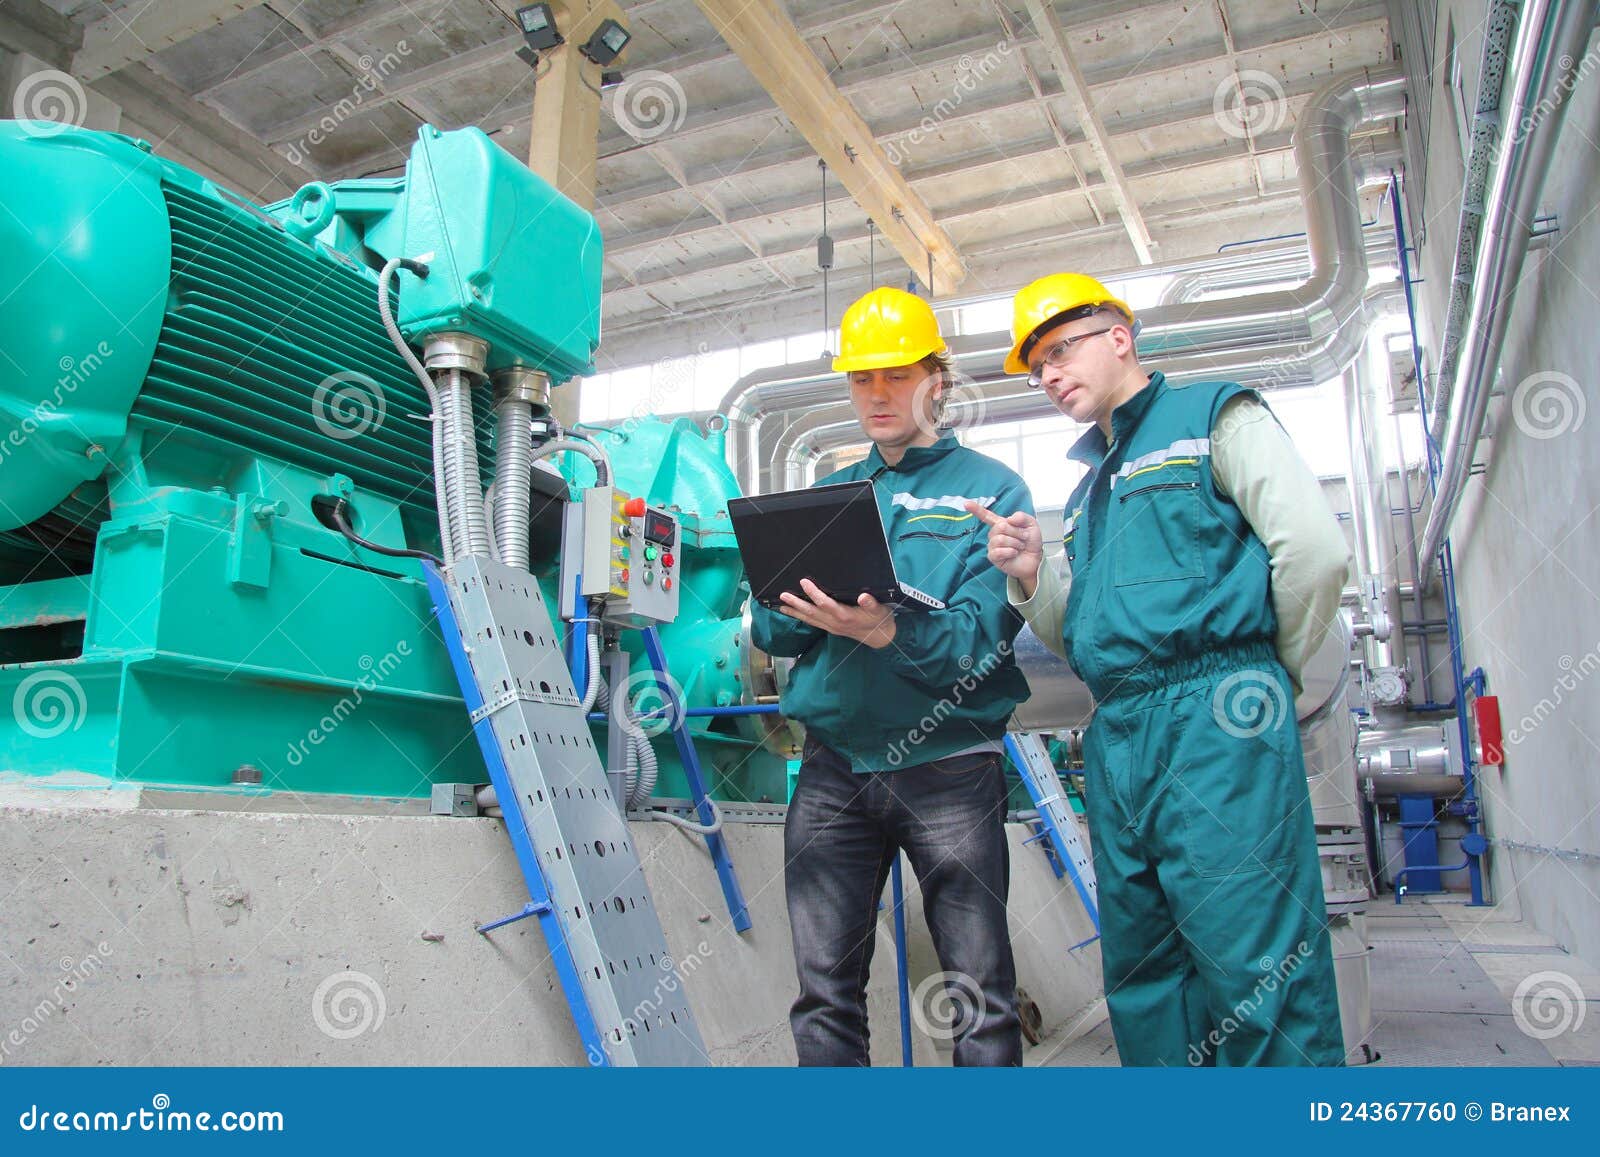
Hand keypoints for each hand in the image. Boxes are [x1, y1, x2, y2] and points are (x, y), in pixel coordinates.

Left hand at [777, 578, 897, 648]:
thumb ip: (871, 604)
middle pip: (812, 613)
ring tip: (781, 607)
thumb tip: (864, 596)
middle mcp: (835, 623)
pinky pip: (813, 623)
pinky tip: (795, 614)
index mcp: (845, 616)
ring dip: (795, 613)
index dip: (814, 593)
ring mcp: (832, 627)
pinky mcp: (831, 629)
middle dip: (796, 604)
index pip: (826, 604)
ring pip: (810, 619)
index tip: (804, 582)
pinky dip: (802, 618)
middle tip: (783, 596)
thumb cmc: (880, 620)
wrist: (881, 638)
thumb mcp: (880, 610)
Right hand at [967, 502, 1042, 595]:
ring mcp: (993, 546)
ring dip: (1015, 543)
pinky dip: (1010, 551)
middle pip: (1000, 527)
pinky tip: (1014, 553)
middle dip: (1016, 532)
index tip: (966, 504)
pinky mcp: (994, 557)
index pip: (986, 515)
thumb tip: (1009, 519)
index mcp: (1002, 524)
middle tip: (1023, 538)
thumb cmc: (1031, 542)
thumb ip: (1021, 516)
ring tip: (1019, 546)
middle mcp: (995, 534)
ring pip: (1000, 539)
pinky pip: (998, 551)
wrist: (1035, 559)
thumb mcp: (1031, 524)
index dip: (976, 509)